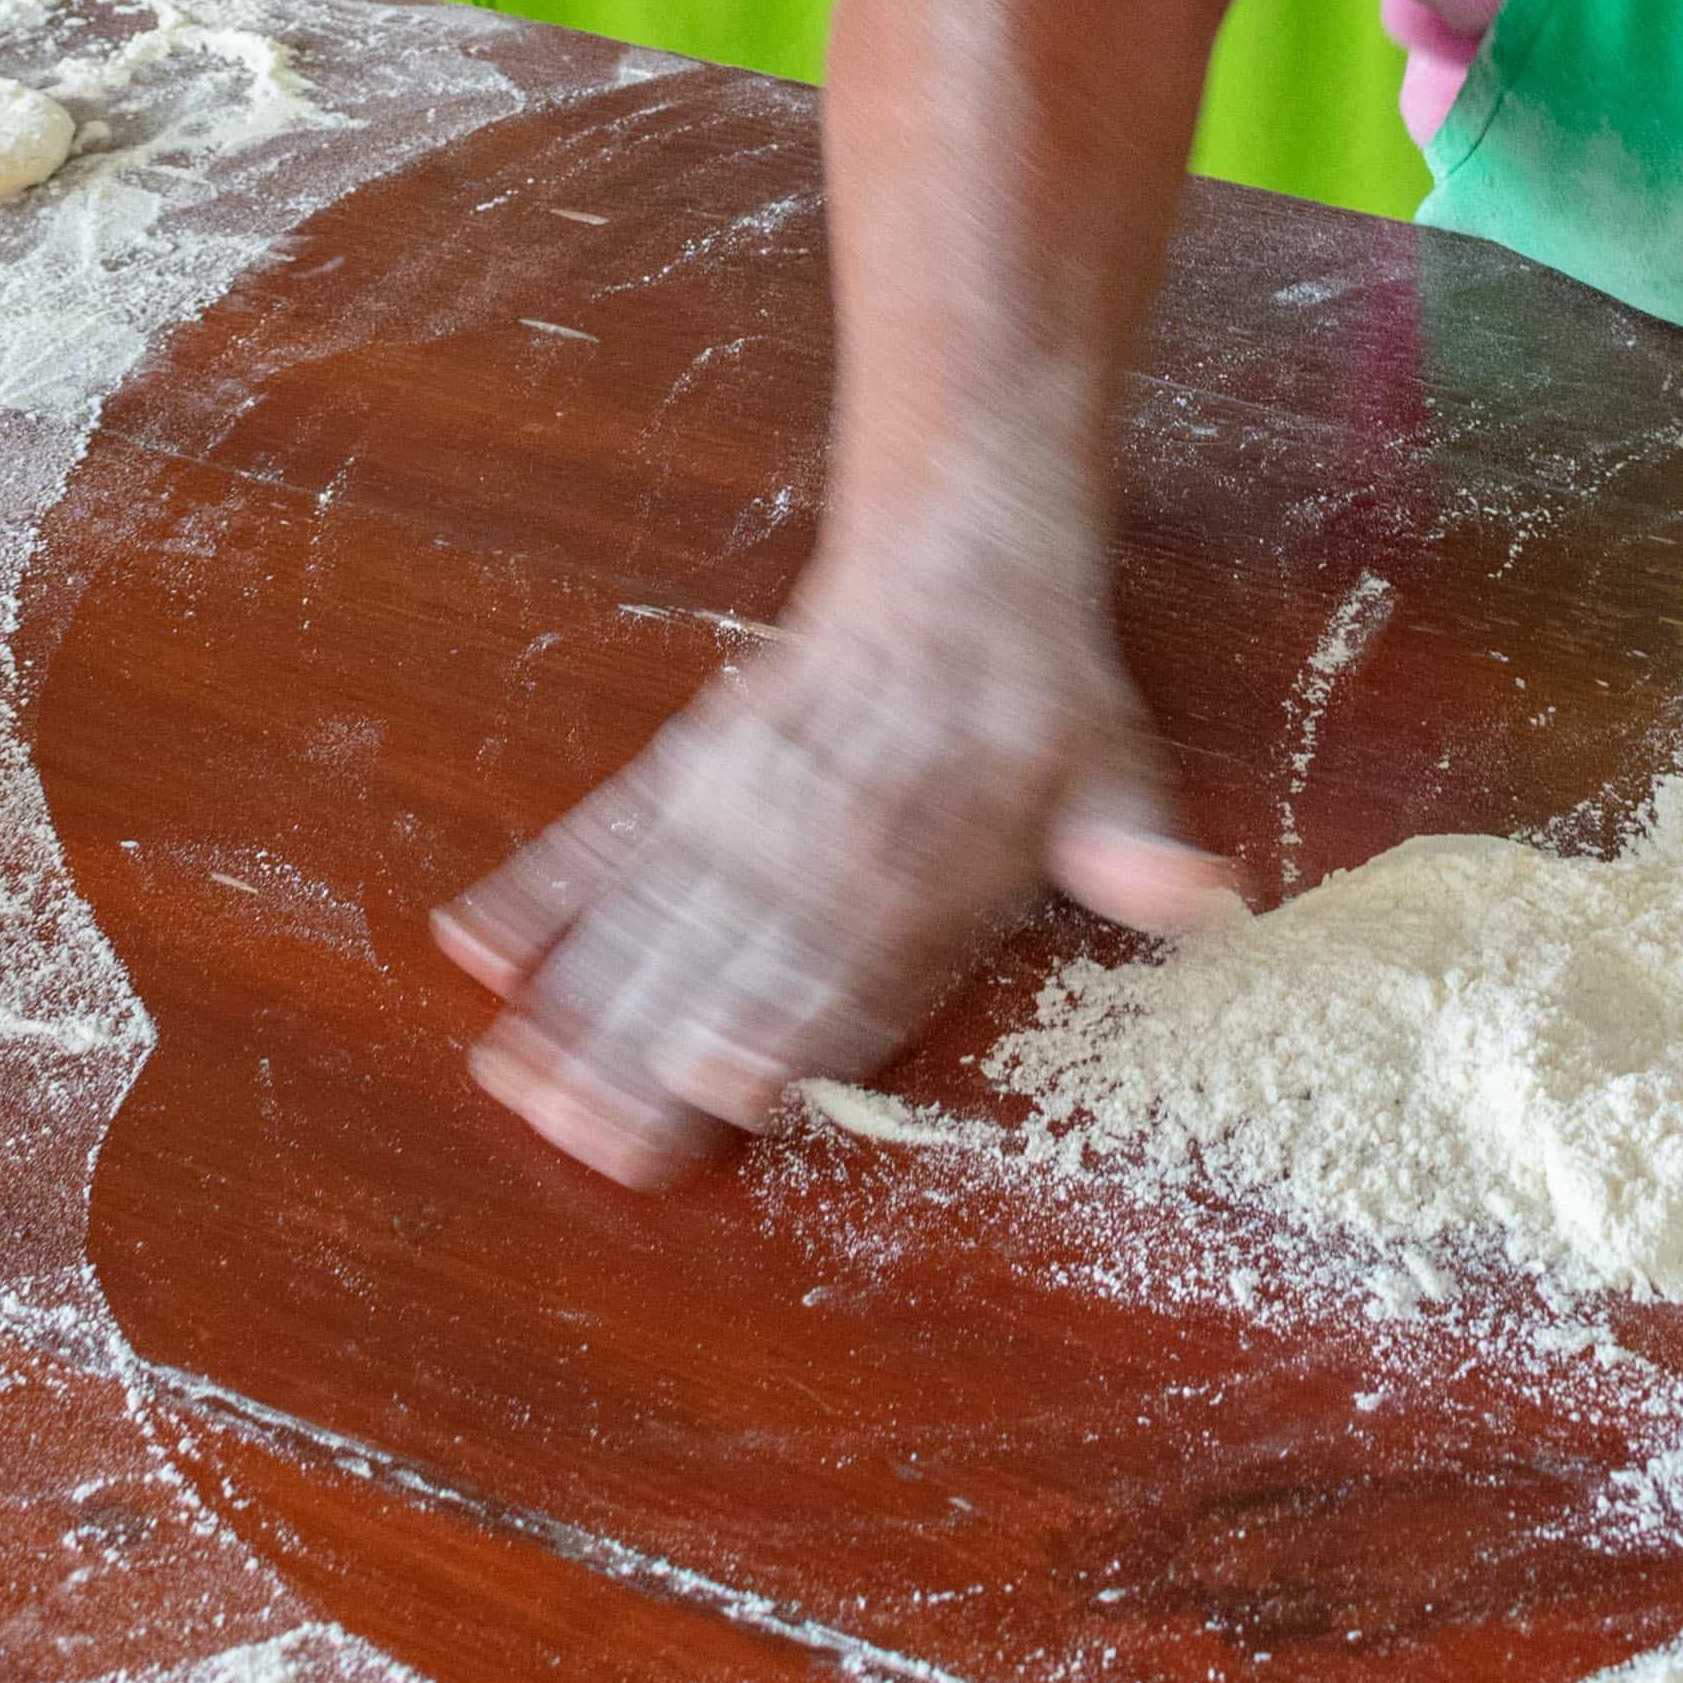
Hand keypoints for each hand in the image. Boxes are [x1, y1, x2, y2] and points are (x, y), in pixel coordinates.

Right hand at [435, 542, 1233, 1182]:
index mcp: (924, 855)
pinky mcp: (695, 763)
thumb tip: (1205, 898)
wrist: (956, 547)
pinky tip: (477, 944)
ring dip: (576, 997)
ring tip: (509, 1077)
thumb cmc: (1037, 696)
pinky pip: (606, 833)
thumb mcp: (1110, 764)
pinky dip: (542, 884)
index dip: (784, 1023)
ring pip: (649, 912)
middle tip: (577, 1135)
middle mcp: (820, 833)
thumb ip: (1135, 848)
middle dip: (647, 1050)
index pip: (844, 963)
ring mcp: (744, 796)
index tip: (720, 1085)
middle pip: (723, 958)